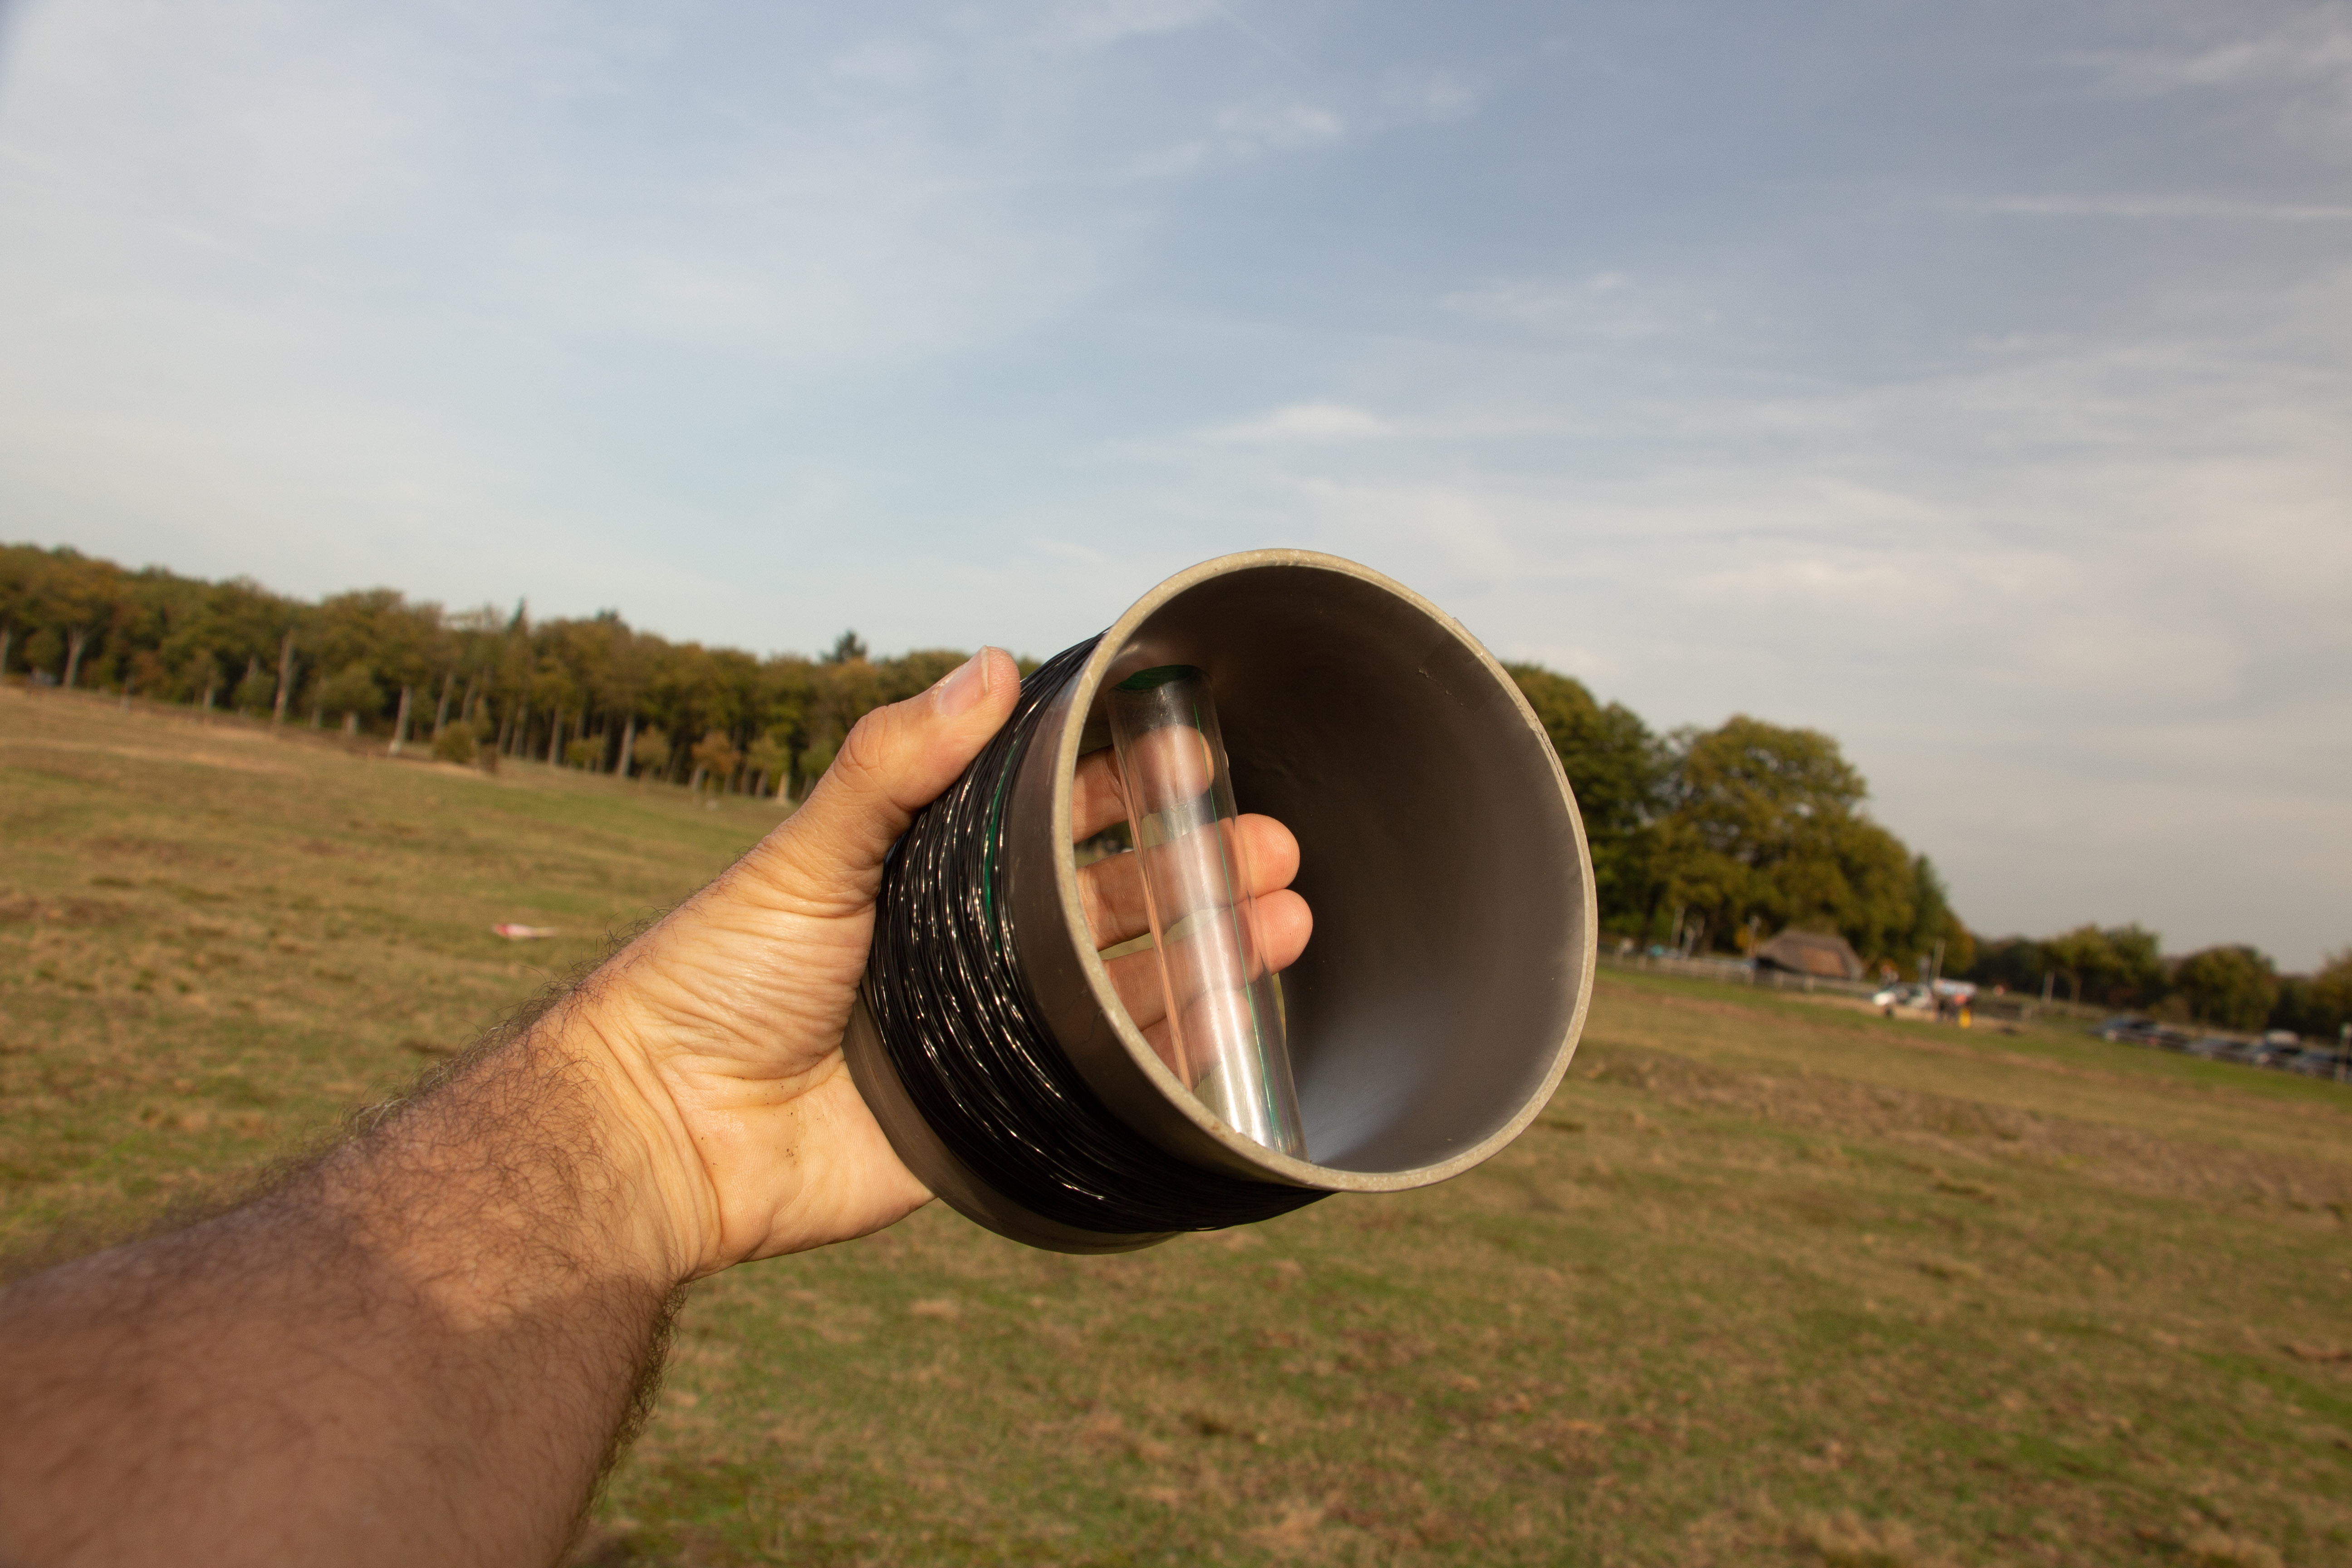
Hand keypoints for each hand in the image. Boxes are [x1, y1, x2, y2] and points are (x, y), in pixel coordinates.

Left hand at [565, 649, 1309, 1281]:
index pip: (1049, 813)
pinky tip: (1233, 1018)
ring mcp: (985, 1034)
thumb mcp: (805, 854)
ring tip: (1285, 917)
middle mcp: (965, 946)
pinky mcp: (992, 1122)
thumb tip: (988, 666)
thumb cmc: (716, 976)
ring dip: (1206, 948)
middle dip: (1193, 867)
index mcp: (926, 872)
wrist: (666, 1133)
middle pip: (1106, 895)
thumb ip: (892, 765)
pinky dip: (1167, 1052)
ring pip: (1120, 983)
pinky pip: (1096, 1085)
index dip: (1124, 784)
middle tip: (1272, 844)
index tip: (1196, 753)